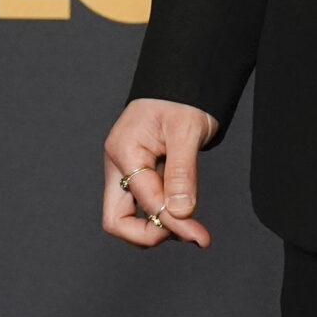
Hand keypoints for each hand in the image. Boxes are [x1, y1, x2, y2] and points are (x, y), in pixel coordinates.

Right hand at [101, 97, 218, 248]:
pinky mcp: (140, 173)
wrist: (186, 80)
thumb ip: (181, 172)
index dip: (171, 223)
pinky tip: (185, 211)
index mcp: (124, 150)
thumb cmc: (182, 96)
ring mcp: (126, 170)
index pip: (144, 201)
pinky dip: (163, 213)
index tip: (199, 236)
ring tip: (191, 224)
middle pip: (117, 220)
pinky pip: (145, 204)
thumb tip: (180, 212)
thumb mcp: (186, 131)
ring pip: (130, 216)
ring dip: (158, 226)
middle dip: (149, 234)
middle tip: (186, 233)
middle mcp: (119, 164)